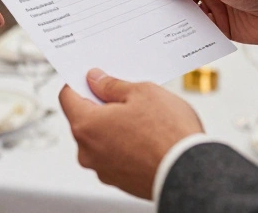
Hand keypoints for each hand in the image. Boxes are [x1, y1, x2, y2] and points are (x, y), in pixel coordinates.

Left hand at [59, 69, 203, 199]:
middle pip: (84, 119)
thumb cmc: (168, 133)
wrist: (190, 172)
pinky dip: (125, 144)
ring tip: (144, 117)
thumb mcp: (141, 92)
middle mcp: (88, 152)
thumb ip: (112, 85)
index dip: (79, 82)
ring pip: (101, 138)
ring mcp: (103, 169)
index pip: (67, 97)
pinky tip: (147, 136)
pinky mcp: (119, 181)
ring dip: (115, 125)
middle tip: (127, 94)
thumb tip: (95, 80)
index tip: (93, 76)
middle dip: (102, 104)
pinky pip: (114, 155)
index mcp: (86, 126)